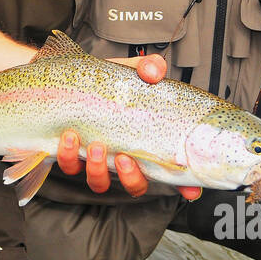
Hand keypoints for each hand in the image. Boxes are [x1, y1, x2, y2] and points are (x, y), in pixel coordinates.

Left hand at [56, 54, 201, 201]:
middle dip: (131, 178)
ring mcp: (96, 159)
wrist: (69, 75)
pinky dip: (69, 155)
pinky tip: (70, 136)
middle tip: (124, 157)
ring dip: (97, 169)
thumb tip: (153, 73)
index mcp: (144, 142)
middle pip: (136, 185)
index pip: (170, 172)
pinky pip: (70, 167)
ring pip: (100, 183)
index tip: (191, 192)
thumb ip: (148, 67)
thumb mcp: (132, 70)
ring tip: (95, 146)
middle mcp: (122, 157)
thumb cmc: (108, 81)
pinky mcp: (70, 154)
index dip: (185, 188)